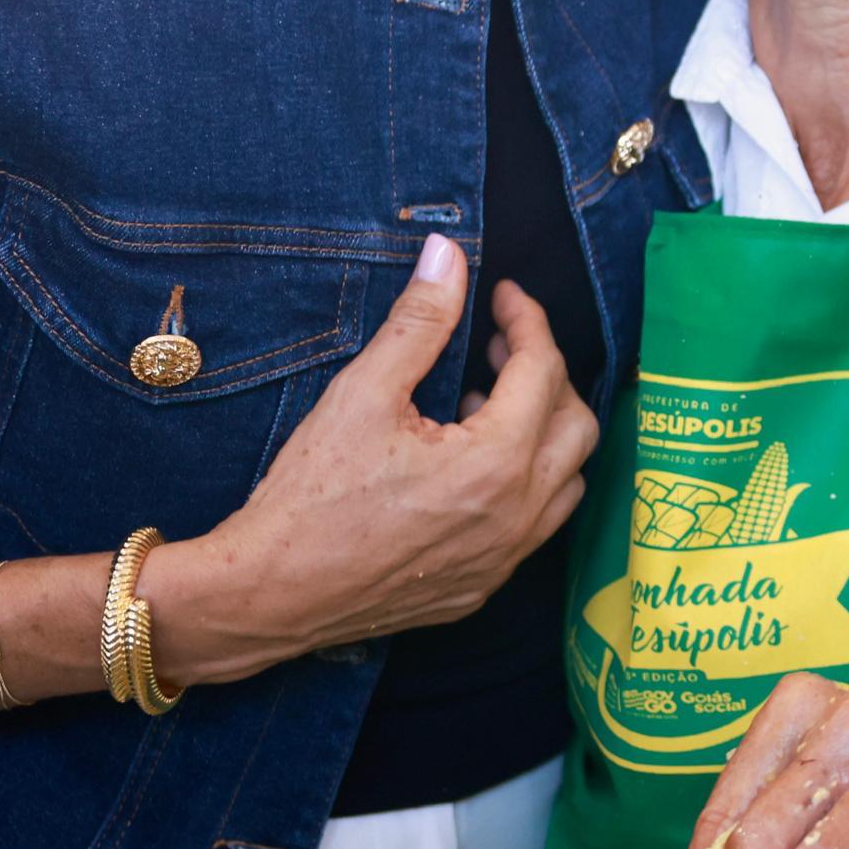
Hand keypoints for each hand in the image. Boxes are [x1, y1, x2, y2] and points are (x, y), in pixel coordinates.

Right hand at [165, 240, 595, 675]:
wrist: (271, 594)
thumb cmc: (310, 497)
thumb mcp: (363, 393)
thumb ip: (419, 320)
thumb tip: (448, 255)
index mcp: (495, 462)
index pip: (542, 370)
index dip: (526, 321)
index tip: (501, 296)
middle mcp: (516, 517)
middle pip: (577, 425)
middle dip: (546, 374)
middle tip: (496, 347)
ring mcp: (503, 560)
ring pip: (566, 481)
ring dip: (542, 433)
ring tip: (480, 405)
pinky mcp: (481, 588)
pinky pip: (533, 526)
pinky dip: (523, 483)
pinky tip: (467, 466)